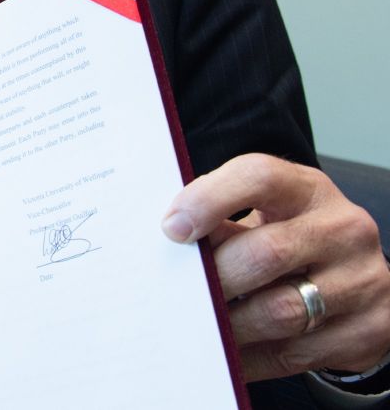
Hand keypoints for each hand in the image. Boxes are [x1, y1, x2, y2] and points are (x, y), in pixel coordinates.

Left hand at [162, 153, 389, 378]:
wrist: (358, 283)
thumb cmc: (292, 241)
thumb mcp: (266, 217)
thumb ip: (224, 222)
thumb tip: (166, 240)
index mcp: (308, 190)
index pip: (259, 177)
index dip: (210, 199)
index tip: (173, 229)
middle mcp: (343, 229)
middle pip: (267, 252)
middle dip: (216, 277)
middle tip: (180, 293)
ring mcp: (363, 281)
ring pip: (282, 311)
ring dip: (231, 323)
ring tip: (200, 324)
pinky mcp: (368, 330)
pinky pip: (295, 353)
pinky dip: (251, 356)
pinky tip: (227, 351)